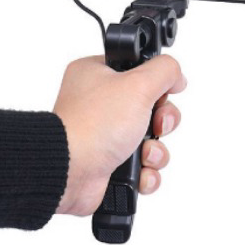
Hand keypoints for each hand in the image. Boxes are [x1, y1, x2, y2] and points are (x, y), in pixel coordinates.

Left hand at [53, 54, 186, 215]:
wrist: (67, 172)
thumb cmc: (93, 125)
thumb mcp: (138, 83)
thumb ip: (165, 70)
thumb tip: (176, 76)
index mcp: (98, 74)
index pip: (141, 71)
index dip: (159, 83)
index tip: (165, 93)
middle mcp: (100, 103)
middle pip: (151, 106)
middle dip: (162, 121)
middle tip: (158, 125)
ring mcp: (103, 134)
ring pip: (150, 139)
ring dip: (156, 150)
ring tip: (146, 154)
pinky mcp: (108, 164)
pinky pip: (142, 166)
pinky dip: (147, 173)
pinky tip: (141, 173)